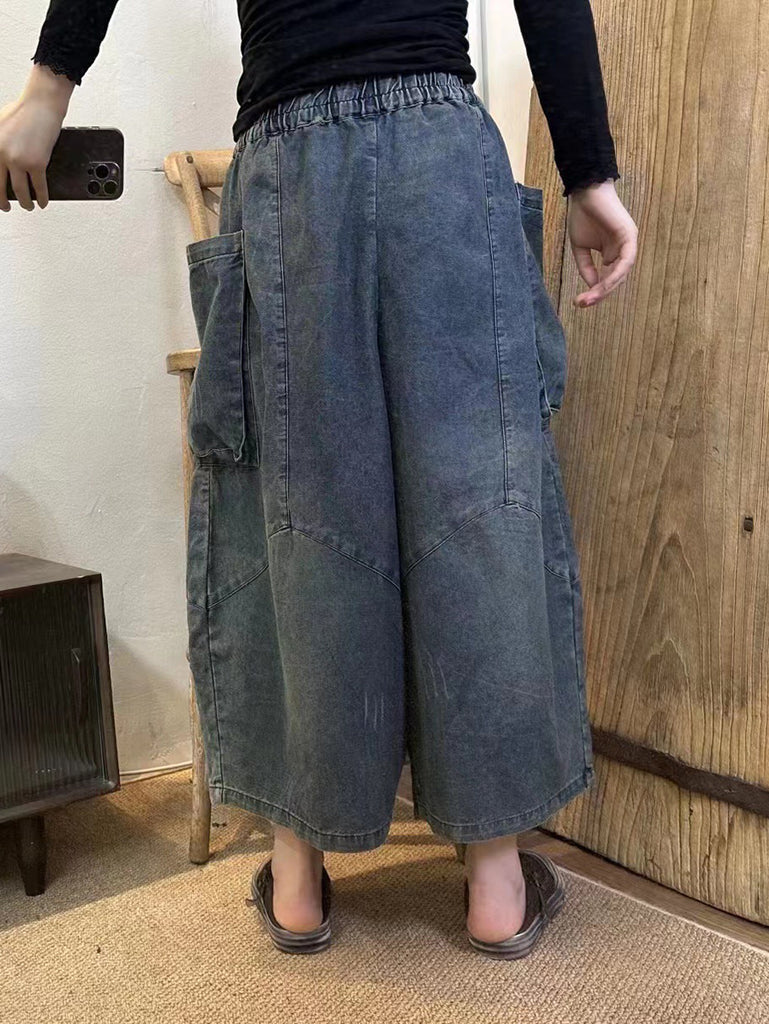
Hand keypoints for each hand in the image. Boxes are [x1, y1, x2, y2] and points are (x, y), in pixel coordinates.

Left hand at [0, 64, 74, 211]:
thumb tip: (0, 161)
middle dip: (3, 201)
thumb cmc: (24, 111)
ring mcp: (19, 160)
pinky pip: (40, 188)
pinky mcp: (37, 163)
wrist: (42, 104)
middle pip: (0, 187)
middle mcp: (2, 154)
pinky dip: (42, 198)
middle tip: (6, 207)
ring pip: (21, 192)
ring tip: (28, 205)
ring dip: (25, 203)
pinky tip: (42, 201)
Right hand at [567, 179, 637, 307]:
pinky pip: (626, 261)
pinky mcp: (629, 236)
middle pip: (615, 279)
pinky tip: (603, 284)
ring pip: (621, 273)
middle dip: (600, 294)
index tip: (579, 302)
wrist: (585, 192)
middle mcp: (622, 251)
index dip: (595, 292)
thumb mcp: (580, 247)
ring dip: (606, 288)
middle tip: (583, 304)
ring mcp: (627, 244)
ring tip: (591, 298)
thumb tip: (592, 285)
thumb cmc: (583, 215)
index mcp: (612, 253)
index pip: (607, 278)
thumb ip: (586, 267)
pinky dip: (615, 274)